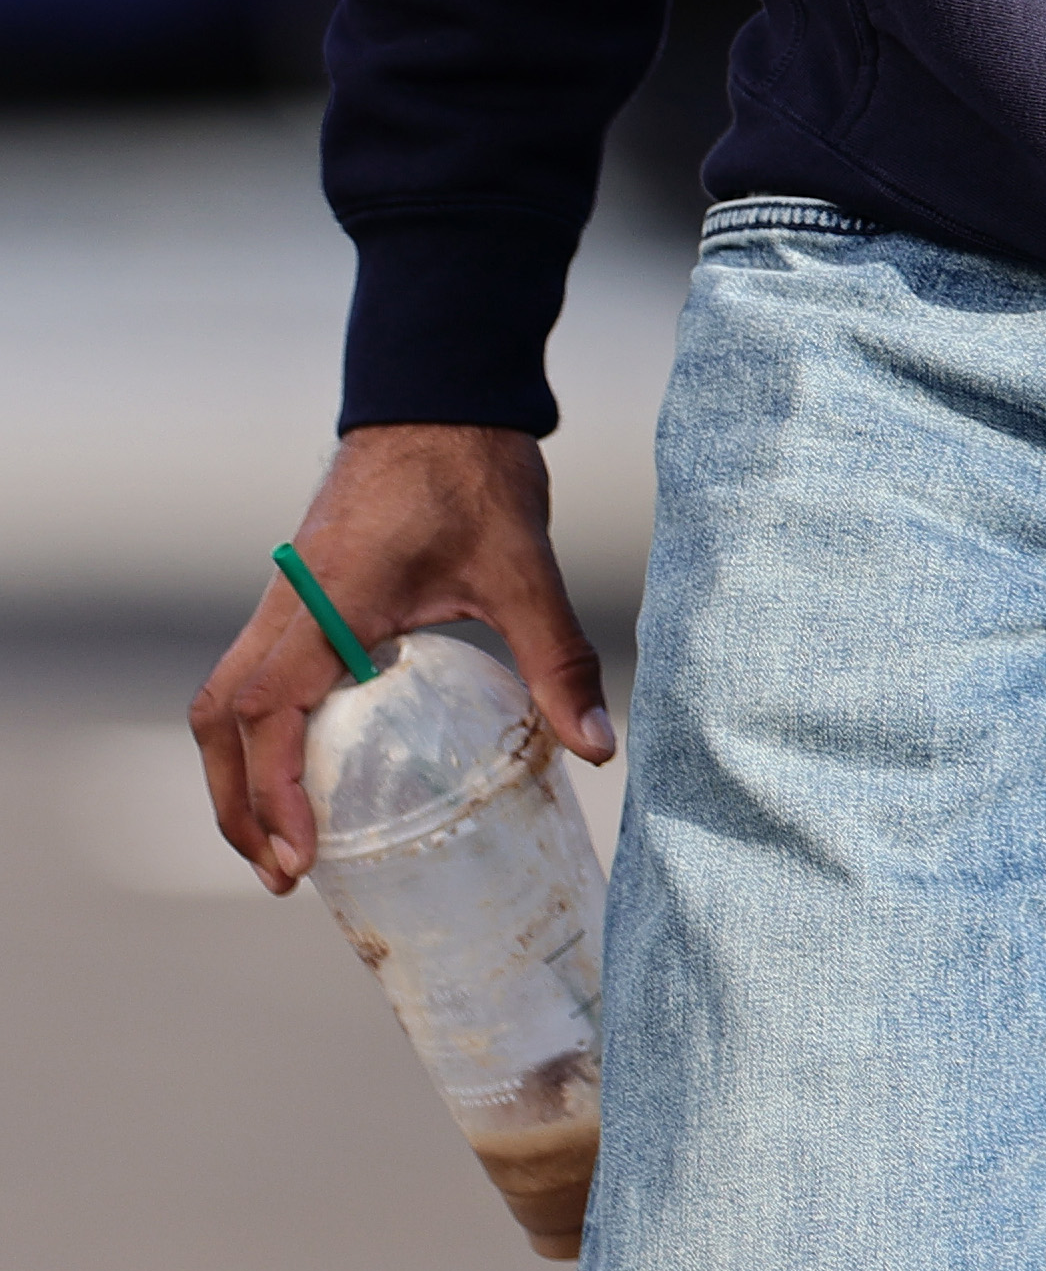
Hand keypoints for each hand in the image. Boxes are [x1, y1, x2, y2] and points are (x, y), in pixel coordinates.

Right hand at [190, 426, 612, 893]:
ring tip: (284, 844)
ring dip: (238, 775)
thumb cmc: (474, 472)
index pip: (268, 709)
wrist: (440, 394)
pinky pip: (250, 674)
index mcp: (330, 598)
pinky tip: (306, 771)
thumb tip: (600, 746)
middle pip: (220, 718)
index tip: (301, 855)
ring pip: (223, 697)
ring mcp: (283, 596)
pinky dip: (258, 735)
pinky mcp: (296, 593)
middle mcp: (288, 601)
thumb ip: (557, 657)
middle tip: (285, 875)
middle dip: (238, 805)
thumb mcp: (525, 567)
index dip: (273, 791)